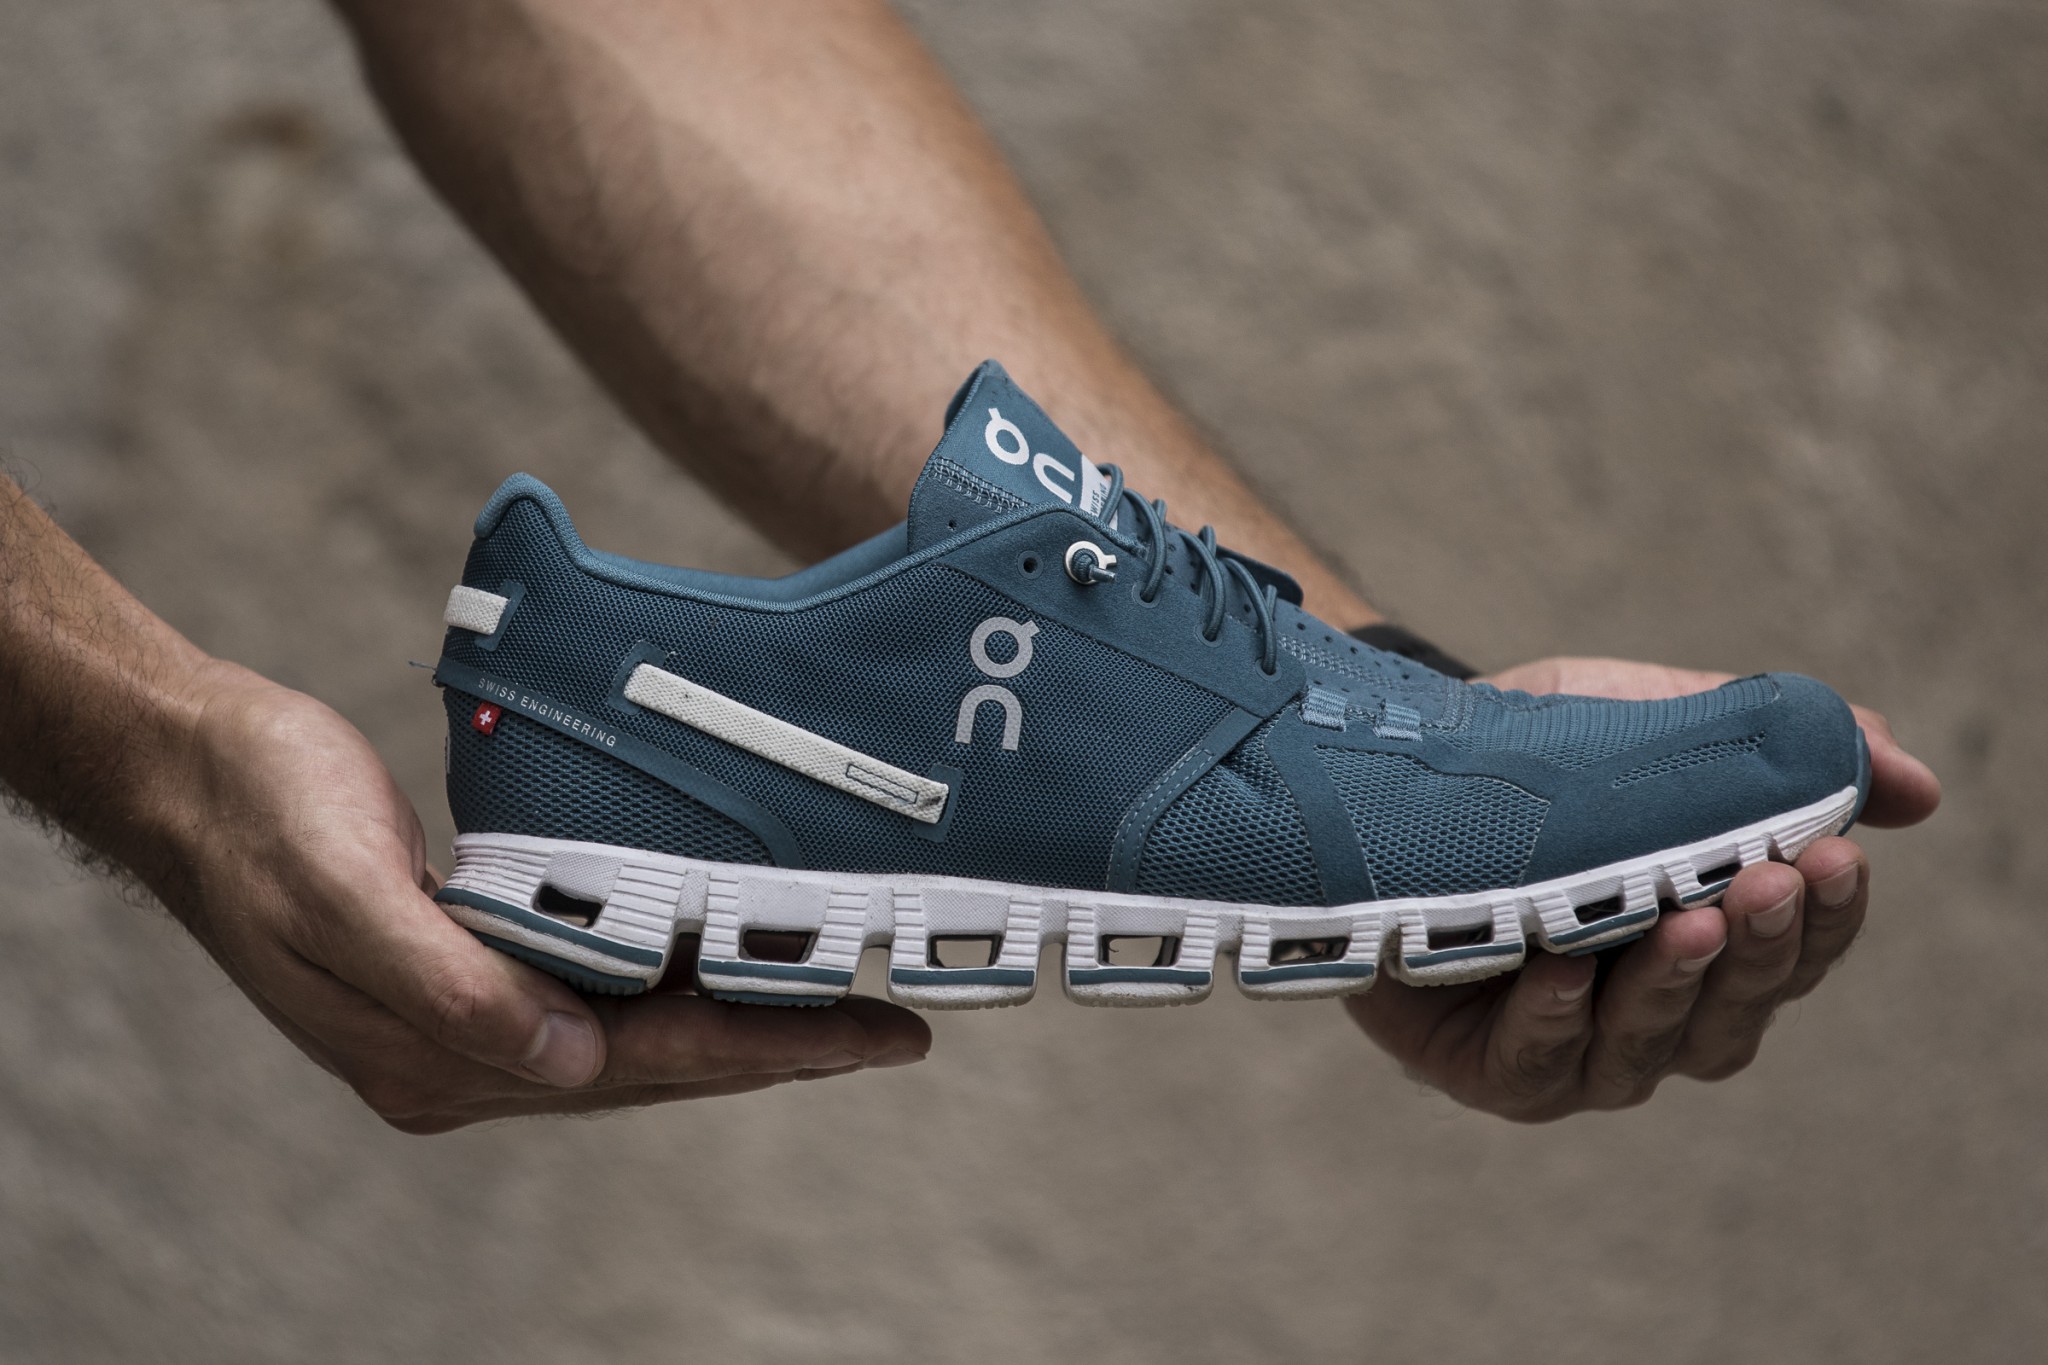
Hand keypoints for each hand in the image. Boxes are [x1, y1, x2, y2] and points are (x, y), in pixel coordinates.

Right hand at [150, 664, 929, 1133]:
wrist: (194, 774)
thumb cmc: (263, 819)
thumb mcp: (344, 895)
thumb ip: (450, 986)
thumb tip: (567, 1061)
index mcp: (437, 1057)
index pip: (640, 1062)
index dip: (761, 1050)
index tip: (867, 1038)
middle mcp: (463, 1056)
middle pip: (657, 1064)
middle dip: (777, 1051)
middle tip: (891, 1033)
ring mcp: (467, 1020)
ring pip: (639, 1037)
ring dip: (738, 1024)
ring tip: (837, 1007)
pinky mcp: (470, 968)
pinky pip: (602, 989)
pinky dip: (677, 979)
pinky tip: (727, 957)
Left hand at [1345, 656, 1938, 1121]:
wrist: (1384, 768)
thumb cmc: (1533, 757)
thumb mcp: (1649, 727)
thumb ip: (1764, 750)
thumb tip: (1913, 784)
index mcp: (1706, 940)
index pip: (1793, 954)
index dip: (1823, 917)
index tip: (1831, 854)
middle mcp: (1651, 1012)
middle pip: (1736, 1014)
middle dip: (1759, 949)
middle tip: (1767, 878)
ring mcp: (1573, 1050)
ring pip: (1649, 1050)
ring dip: (1673, 986)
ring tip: (1684, 919)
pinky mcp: (1486, 1067)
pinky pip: (1535, 1065)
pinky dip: (1557, 1023)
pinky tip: (1565, 972)